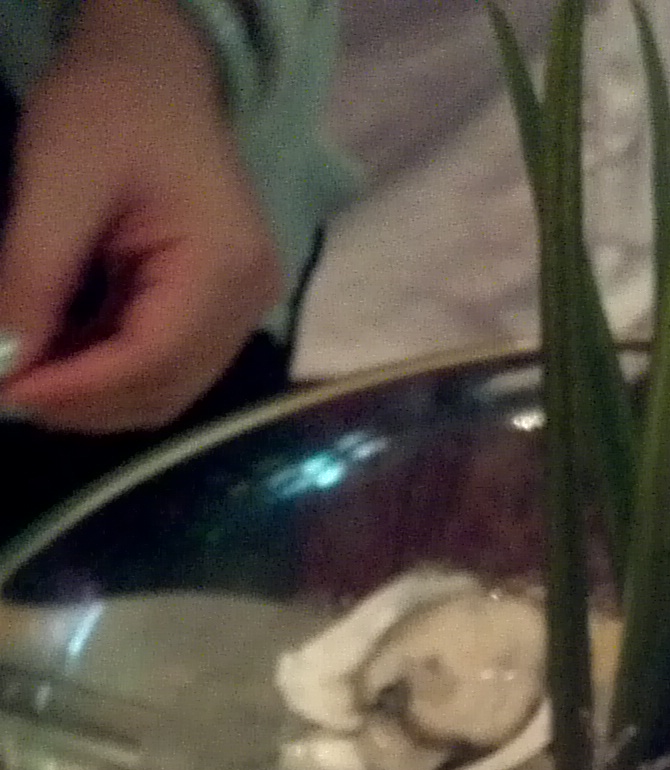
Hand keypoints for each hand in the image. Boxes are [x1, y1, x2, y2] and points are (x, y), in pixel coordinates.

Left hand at [0, 0, 281, 433]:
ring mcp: (242, 312)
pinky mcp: (222, 313)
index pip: (150, 361)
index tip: (7, 392)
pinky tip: (62, 359)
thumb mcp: (57, 180)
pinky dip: (108, 374)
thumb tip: (4, 366)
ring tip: (30, 378)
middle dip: (82, 403)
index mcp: (224, 267)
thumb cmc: (110, 106)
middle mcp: (248, 304)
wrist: (157, 69)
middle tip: (9, 392)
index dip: (77, 390)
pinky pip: (165, 366)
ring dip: (94, 397)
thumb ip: (33, 279)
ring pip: (164, 391)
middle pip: (162, 390)